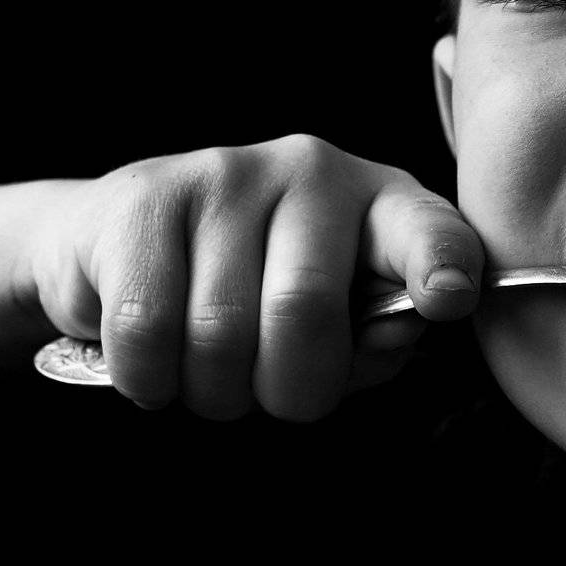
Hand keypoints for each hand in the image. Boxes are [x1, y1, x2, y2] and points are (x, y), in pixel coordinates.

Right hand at [28, 135, 483, 420]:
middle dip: (282, 390)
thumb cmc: (247, 298)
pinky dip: (147, 376)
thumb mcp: (333, 324)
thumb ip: (373, 337)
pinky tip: (154, 357)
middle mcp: (313, 173)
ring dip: (208, 390)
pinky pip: (147, 329)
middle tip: (260, 391)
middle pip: (305, 314)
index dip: (440, 265)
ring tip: (203, 368)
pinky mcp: (147, 196)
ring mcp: (227, 174)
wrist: (117, 241)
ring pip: (219, 334)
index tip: (447, 298)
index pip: (425, 232)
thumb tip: (397, 331)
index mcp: (380, 208)